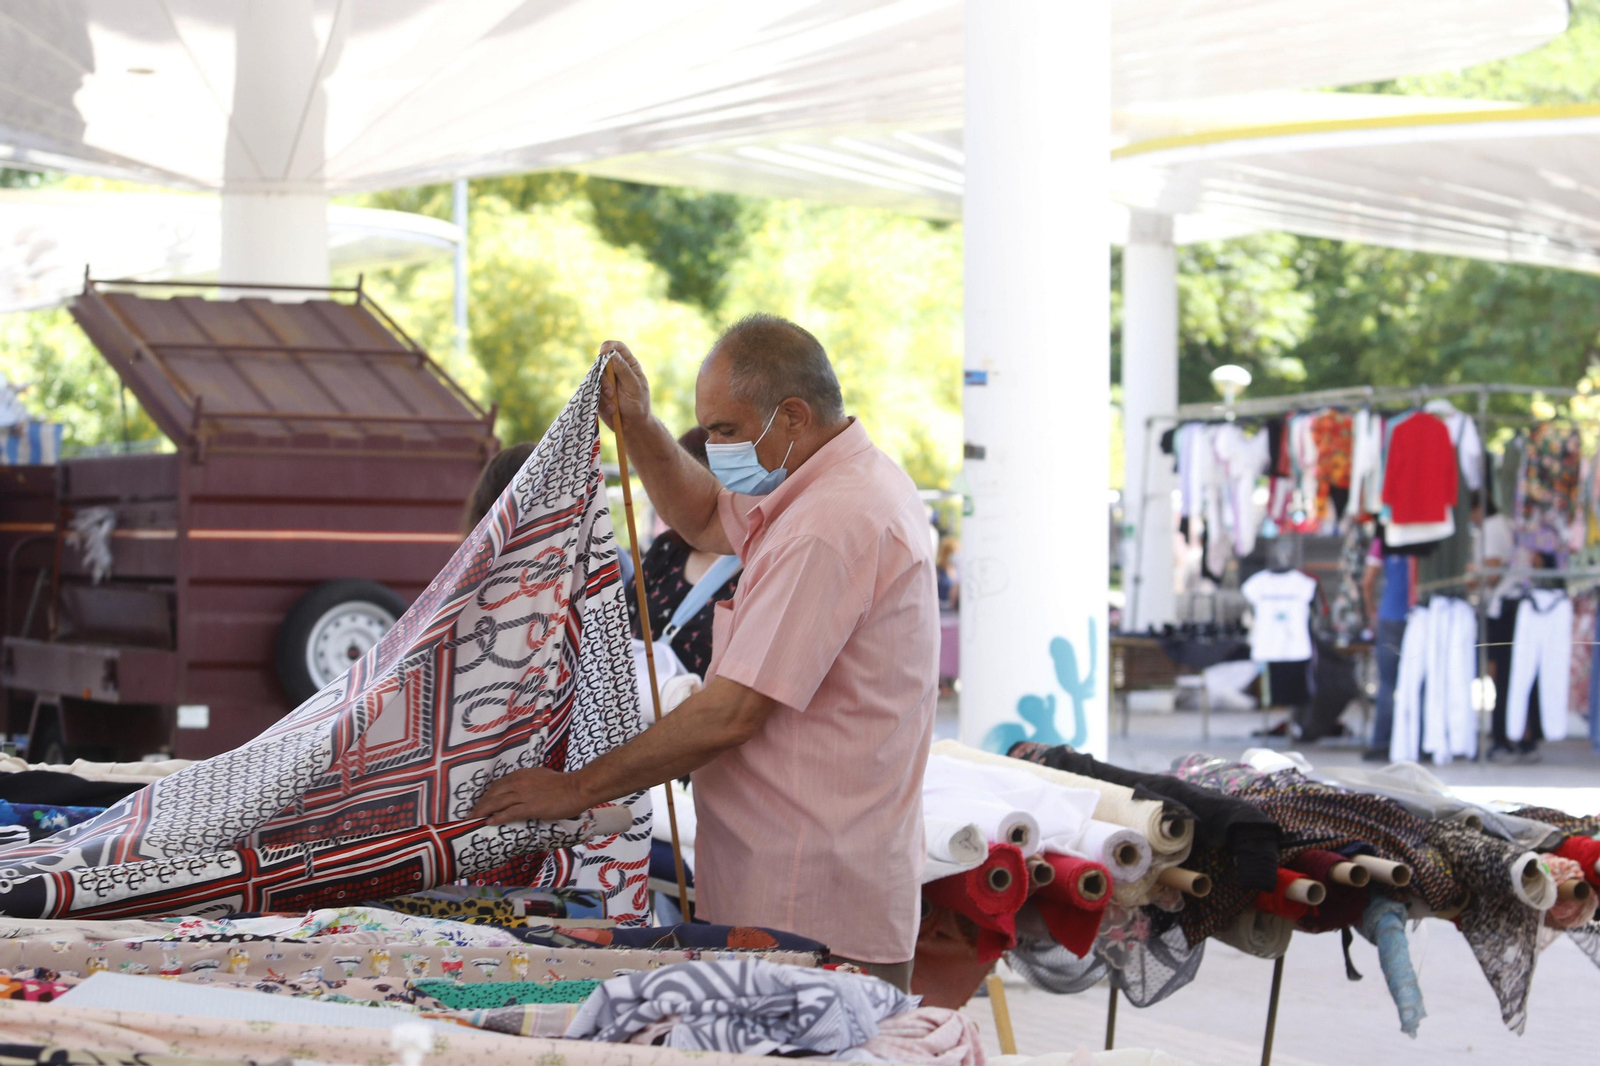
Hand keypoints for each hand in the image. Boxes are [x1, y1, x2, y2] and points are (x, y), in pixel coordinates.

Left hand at [471, 767, 588, 824]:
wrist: (576, 788)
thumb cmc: (562, 783)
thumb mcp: (540, 776)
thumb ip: (528, 781)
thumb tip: (521, 790)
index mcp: (521, 774)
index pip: (498, 785)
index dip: (487, 795)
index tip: (481, 803)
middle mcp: (518, 783)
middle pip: (493, 794)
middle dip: (480, 804)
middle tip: (471, 814)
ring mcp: (523, 795)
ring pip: (496, 803)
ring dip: (483, 812)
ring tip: (473, 819)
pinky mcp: (529, 807)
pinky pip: (508, 813)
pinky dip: (496, 818)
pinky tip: (489, 823)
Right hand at [598, 341, 650, 430]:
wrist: (632, 425)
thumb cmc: (638, 404)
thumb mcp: (634, 387)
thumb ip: (624, 371)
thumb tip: (612, 354)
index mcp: (628, 365)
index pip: (618, 348)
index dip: (610, 346)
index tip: (604, 351)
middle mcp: (615, 370)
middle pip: (602, 363)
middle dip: (605, 379)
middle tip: (612, 393)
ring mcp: (605, 382)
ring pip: (595, 379)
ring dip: (603, 393)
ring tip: (614, 407)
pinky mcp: (597, 393)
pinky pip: (593, 392)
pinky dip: (601, 403)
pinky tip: (612, 411)